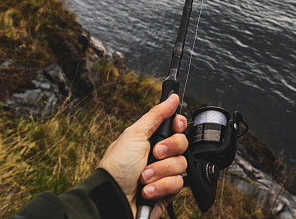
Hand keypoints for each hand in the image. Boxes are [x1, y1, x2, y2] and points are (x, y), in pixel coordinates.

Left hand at [98, 93, 188, 218]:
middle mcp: (159, 155)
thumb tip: (172, 97)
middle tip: (154, 153)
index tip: (174, 126)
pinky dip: (161, 186)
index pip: (177, 126)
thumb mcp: (134, 134)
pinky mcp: (168, 191)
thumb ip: (156, 115)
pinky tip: (147, 190)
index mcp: (151, 138)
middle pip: (183, 143)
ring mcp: (164, 173)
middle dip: (168, 149)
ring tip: (143, 177)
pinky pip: (178, 183)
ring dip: (160, 171)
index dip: (178, 125)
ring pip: (181, 164)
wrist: (113, 198)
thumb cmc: (116, 167)